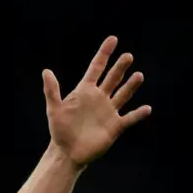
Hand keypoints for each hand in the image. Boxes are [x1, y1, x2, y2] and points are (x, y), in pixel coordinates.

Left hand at [42, 36, 150, 167]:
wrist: (67, 152)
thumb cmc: (59, 130)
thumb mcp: (54, 109)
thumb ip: (52, 91)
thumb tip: (46, 71)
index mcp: (85, 91)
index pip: (96, 68)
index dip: (104, 53)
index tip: (113, 39)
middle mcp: (99, 98)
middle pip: (112, 78)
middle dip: (120, 67)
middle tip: (127, 56)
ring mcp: (109, 111)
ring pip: (123, 94)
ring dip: (131, 86)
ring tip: (138, 75)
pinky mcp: (115, 126)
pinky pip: (130, 118)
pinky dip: (138, 114)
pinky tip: (146, 108)